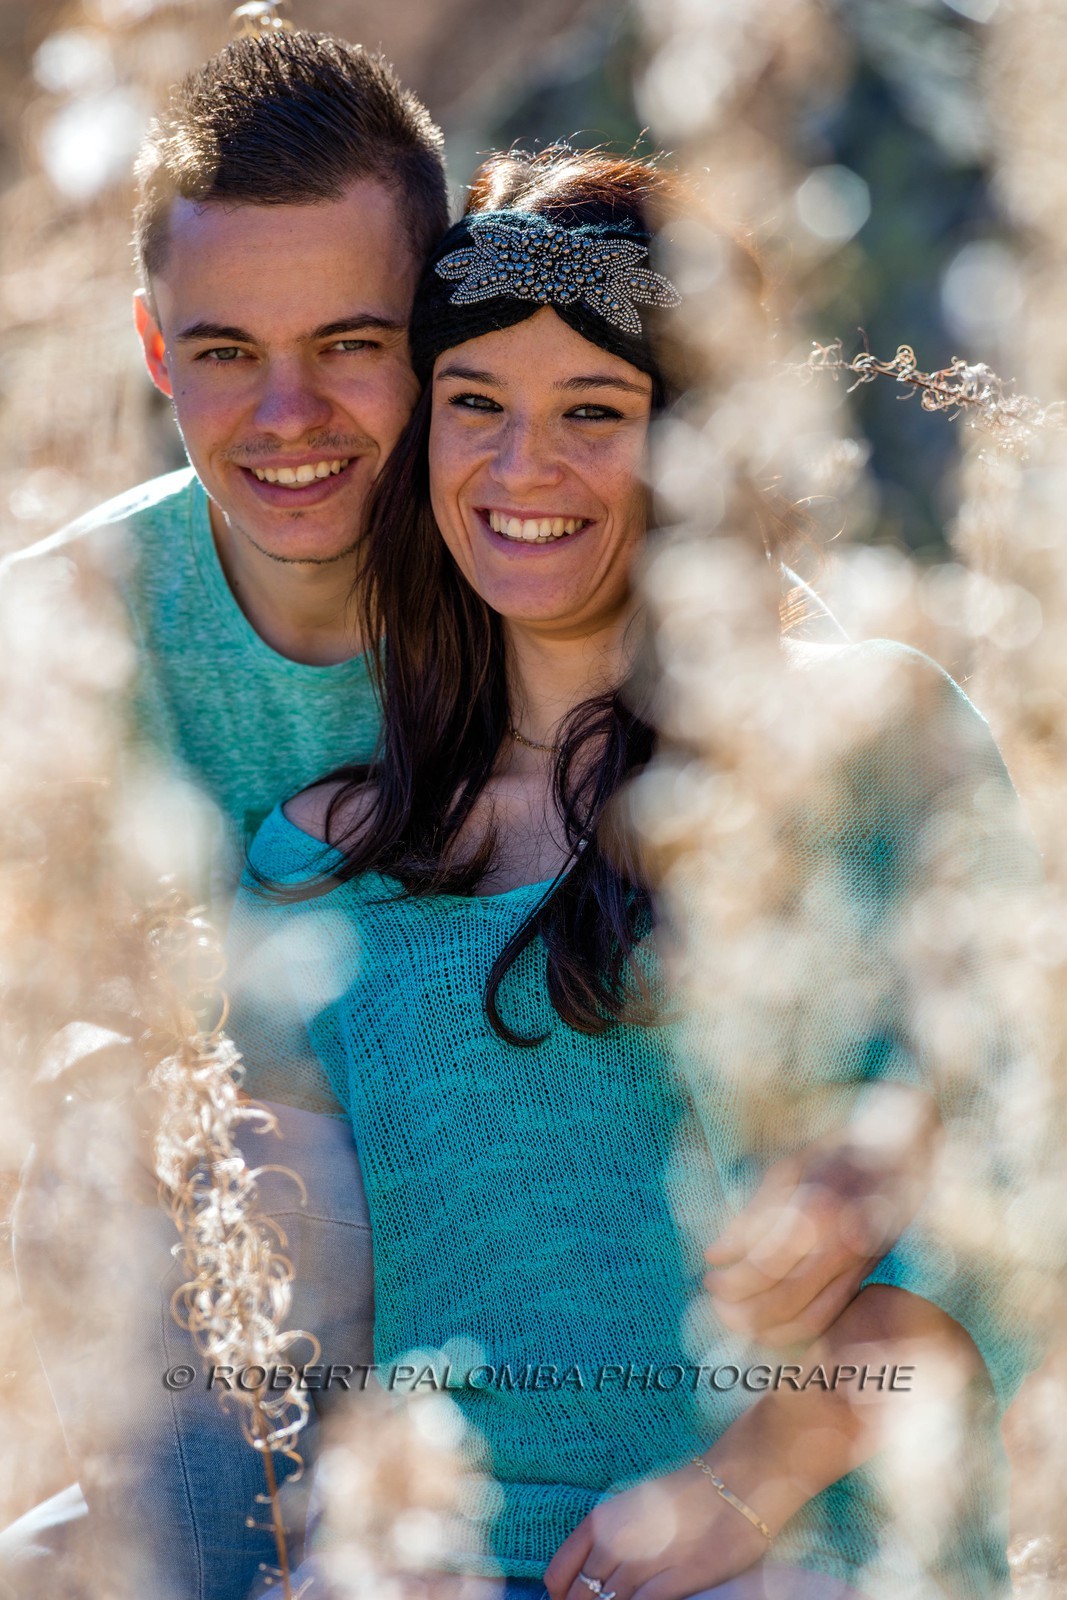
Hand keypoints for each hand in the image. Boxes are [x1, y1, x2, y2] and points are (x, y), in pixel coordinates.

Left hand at [544, 1459, 771, 1599]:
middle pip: (581, 1596)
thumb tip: (593, 1573)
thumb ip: (610, 1538)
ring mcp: (646, 1560)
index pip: (559, 1574)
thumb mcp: (637, 1509)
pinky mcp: (679, 1577)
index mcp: (602, 1520)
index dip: (561, 1596)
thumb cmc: (688, 1495)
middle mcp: (617, 1540)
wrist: (739, 1480)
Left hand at [704, 1084, 939, 1345]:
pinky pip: (827, 1316)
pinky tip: (768, 1323)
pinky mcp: (864, 1277)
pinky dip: (794, 1328)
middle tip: (717, 1300)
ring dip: (765, 1327)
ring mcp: (856, 1266)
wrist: (897, 1154)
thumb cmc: (834, 1155)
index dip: (730, 1280)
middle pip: (782, 1301)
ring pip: (806, 1319)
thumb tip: (715, 1255)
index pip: (762, 1268)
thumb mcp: (785, 1173)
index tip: (710, 1277)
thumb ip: (750, 1219)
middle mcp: (839, 1246)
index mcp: (815, 1214)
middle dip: (742, 1309)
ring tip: (735, 1316)